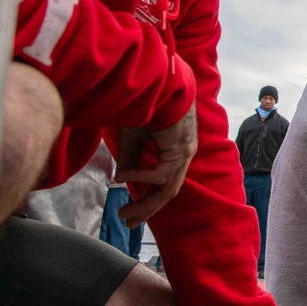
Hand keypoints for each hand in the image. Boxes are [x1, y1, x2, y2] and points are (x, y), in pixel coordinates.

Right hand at [116, 103, 196, 227]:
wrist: (157, 83)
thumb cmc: (146, 104)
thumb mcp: (133, 136)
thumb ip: (131, 157)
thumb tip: (122, 179)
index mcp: (176, 151)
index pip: (164, 183)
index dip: (147, 201)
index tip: (130, 216)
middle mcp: (184, 154)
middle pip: (168, 191)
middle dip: (148, 209)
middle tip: (128, 223)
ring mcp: (185, 152)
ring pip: (167, 188)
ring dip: (146, 204)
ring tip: (125, 214)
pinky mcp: (181, 148)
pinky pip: (160, 173)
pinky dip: (141, 177)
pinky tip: (123, 176)